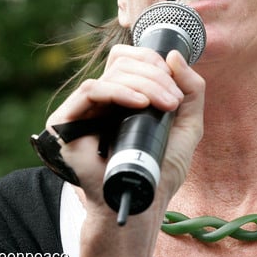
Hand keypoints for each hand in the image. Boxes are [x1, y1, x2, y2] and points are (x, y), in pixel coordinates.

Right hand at [45, 45, 204, 213]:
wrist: (142, 201)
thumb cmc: (160, 169)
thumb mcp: (188, 124)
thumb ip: (191, 89)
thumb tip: (174, 54)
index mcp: (122, 96)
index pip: (131, 59)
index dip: (154, 62)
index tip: (176, 88)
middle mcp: (100, 99)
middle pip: (124, 63)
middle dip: (156, 76)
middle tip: (173, 102)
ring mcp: (81, 110)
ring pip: (111, 74)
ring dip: (145, 84)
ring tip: (165, 106)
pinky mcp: (64, 122)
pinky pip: (91, 91)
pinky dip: (120, 92)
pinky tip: (141, 105)